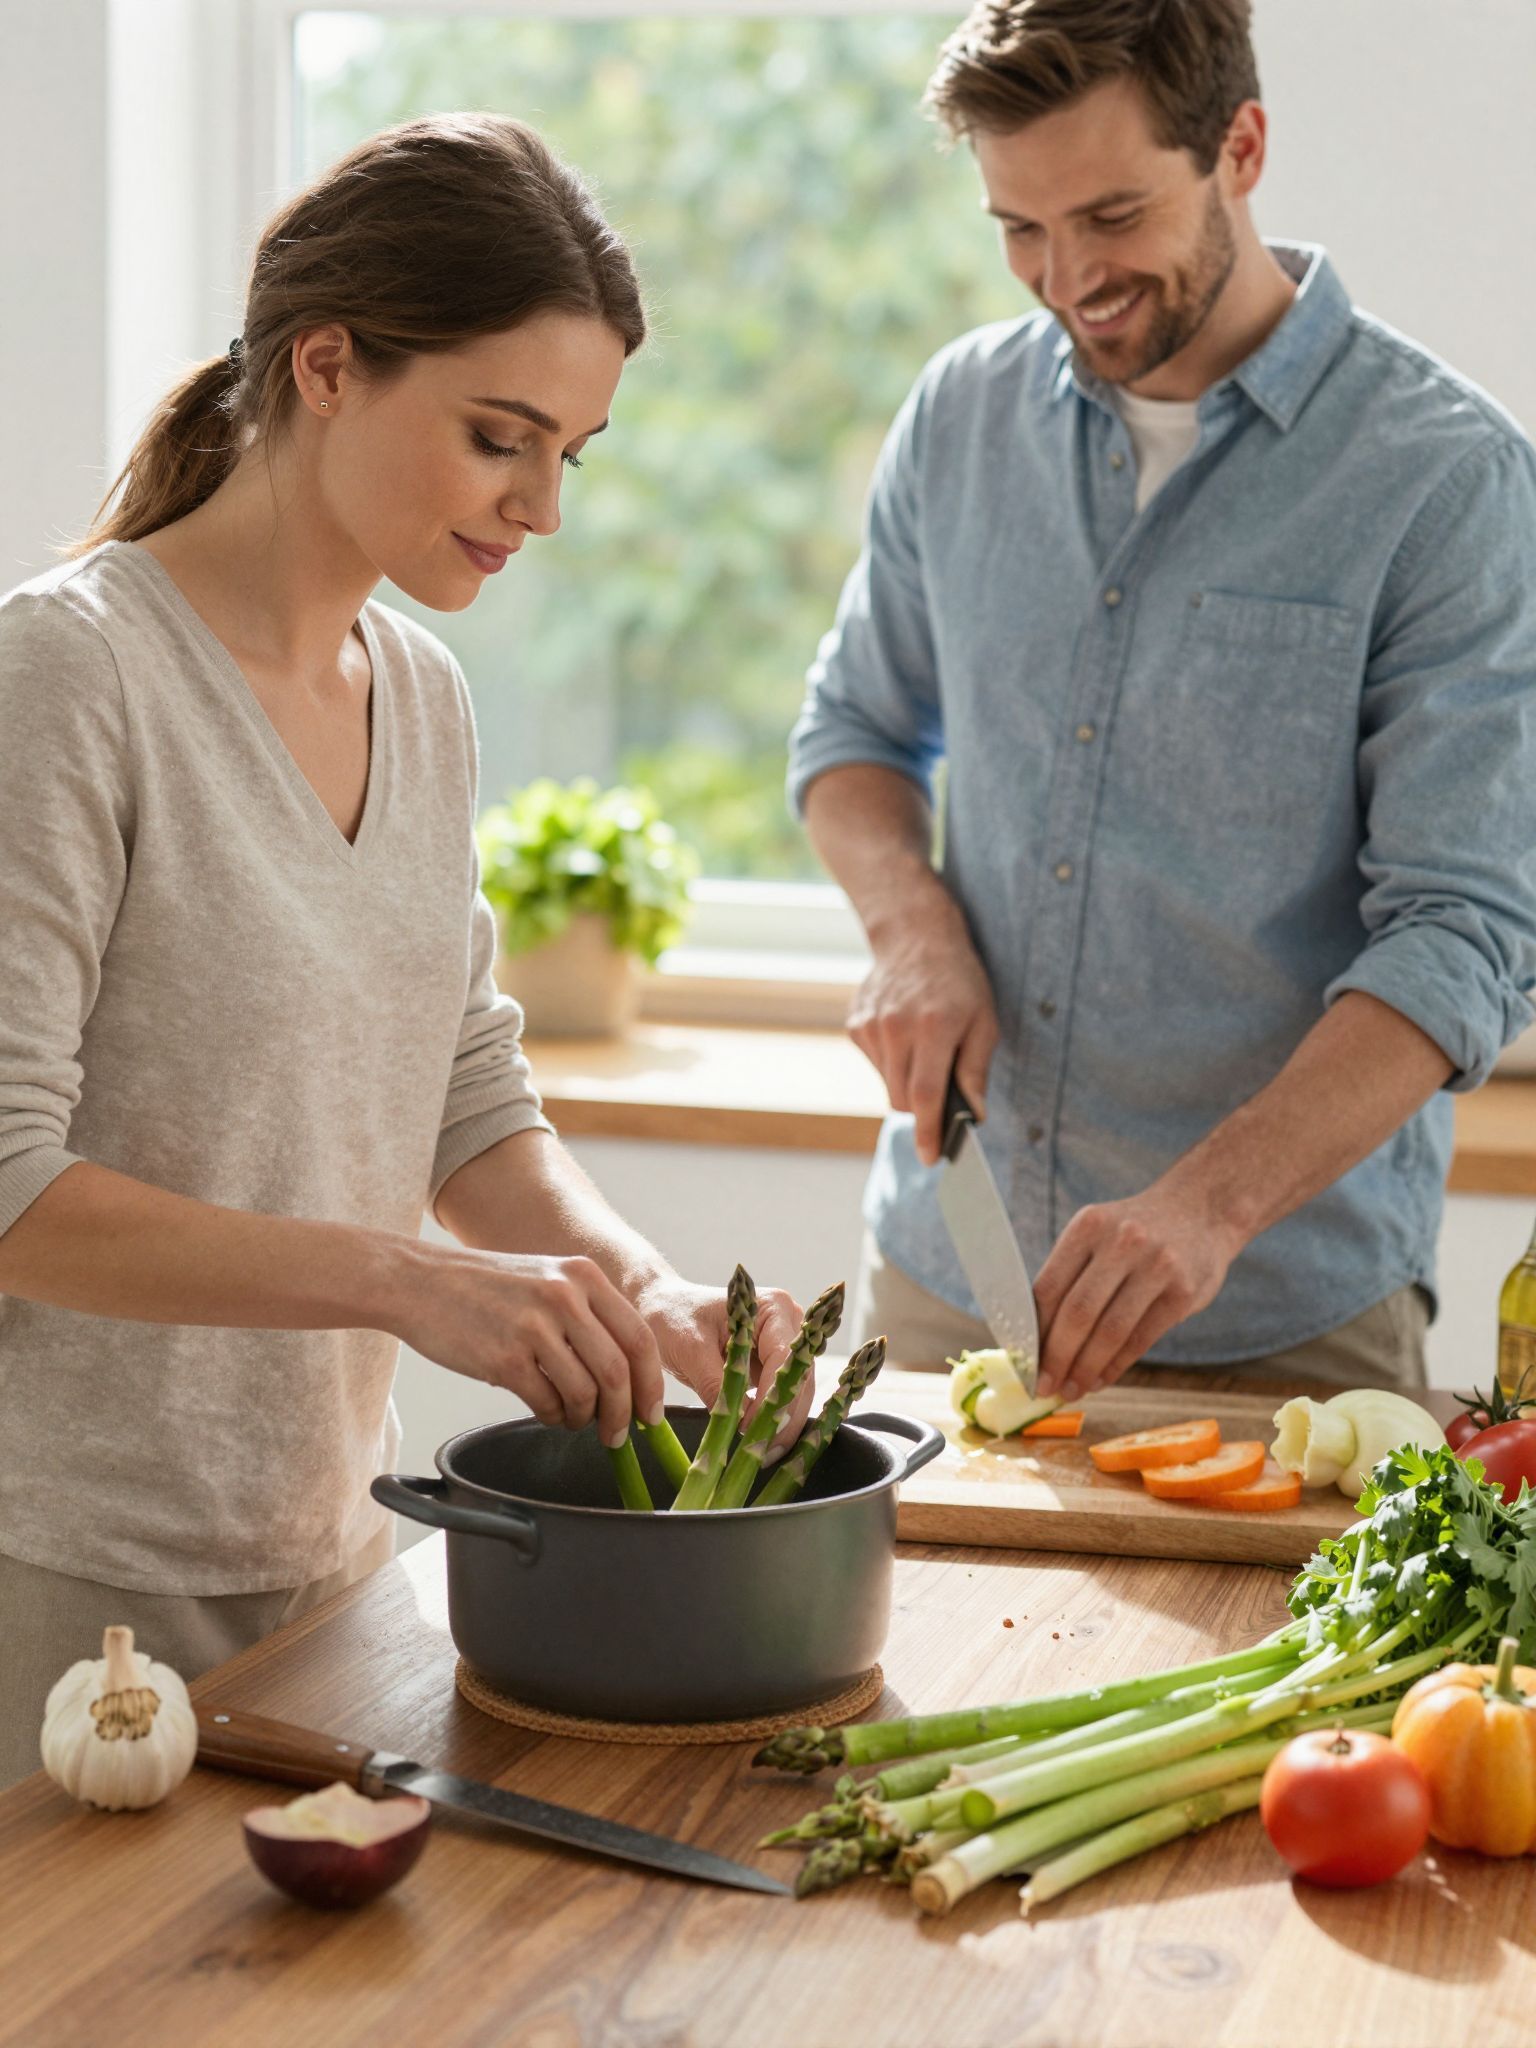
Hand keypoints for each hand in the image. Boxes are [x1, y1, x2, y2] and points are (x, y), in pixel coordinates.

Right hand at [390, 1246, 666, 1448]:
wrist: (421, 1282)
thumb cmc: (486, 1287)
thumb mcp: (547, 1278)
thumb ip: (588, 1314)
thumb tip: (628, 1374)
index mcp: (583, 1275)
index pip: (639, 1337)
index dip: (652, 1383)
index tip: (652, 1413)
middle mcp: (564, 1296)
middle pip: (618, 1371)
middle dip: (623, 1414)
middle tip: (618, 1435)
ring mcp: (534, 1327)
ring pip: (585, 1393)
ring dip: (584, 1419)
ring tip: (574, 1419)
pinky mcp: (504, 1358)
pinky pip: (548, 1404)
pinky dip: (553, 1417)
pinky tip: (546, 1411)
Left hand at [637, 1274, 810, 1450]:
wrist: (660, 1308)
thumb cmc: (672, 1316)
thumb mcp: (690, 1350)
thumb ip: (717, 1384)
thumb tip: (742, 1422)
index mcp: (772, 1308)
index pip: (784, 1358)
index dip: (774, 1396)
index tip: (754, 1428)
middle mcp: (786, 1323)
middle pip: (799, 1378)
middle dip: (784, 1417)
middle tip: (764, 1453)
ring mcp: (782, 1345)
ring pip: (796, 1392)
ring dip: (782, 1424)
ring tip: (762, 1455)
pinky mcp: (770, 1365)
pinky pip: (781, 1396)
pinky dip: (772, 1419)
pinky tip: (760, 1443)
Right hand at [848, 896, 999, 1166]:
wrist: (915, 937)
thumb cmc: (959, 981)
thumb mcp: (984, 1021)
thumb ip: (975, 1069)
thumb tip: (974, 1113)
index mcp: (934, 1028)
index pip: (927, 1096)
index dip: (929, 1133)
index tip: (930, 1159)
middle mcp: (897, 1029)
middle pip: (903, 1099)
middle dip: (924, 1108)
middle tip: (942, 1084)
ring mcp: (871, 1028)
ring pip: (887, 1086)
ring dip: (907, 1083)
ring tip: (924, 1048)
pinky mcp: (856, 1027)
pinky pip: (875, 1066)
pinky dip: (892, 1063)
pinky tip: (904, 1034)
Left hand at [1031, 1181, 1246, 1402]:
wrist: (1201, 1211)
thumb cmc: (1136, 1233)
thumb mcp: (1099, 1234)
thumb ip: (1071, 1274)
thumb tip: (1036, 1338)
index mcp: (1089, 1225)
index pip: (1050, 1288)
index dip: (1033, 1332)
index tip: (1024, 1363)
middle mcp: (1122, 1241)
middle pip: (1078, 1312)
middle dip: (1057, 1358)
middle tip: (1045, 1387)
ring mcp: (1157, 1266)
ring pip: (1110, 1331)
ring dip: (1086, 1369)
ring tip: (1072, 1390)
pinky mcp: (1183, 1292)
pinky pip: (1141, 1339)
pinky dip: (1116, 1366)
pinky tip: (1101, 1379)